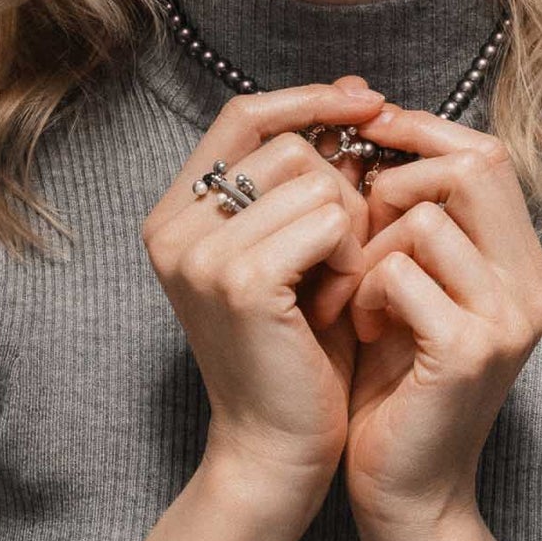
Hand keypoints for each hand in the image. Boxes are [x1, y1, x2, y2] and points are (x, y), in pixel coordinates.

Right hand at [141, 79, 380, 510]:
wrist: (278, 449)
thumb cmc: (298, 349)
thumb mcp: (300, 247)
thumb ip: (314, 176)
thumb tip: (358, 91)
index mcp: (174, 213)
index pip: (243, 114)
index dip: (307, 99)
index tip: (369, 101)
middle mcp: (171, 226)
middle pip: (286, 144)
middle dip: (338, 189)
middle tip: (342, 257)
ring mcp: (199, 253)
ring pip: (314, 179)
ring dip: (350, 228)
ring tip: (336, 287)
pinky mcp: (239, 280)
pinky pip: (329, 220)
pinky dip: (352, 256)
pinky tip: (340, 302)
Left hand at [318, 105, 541, 540]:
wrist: (405, 492)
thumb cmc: (391, 381)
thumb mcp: (402, 280)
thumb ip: (400, 211)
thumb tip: (364, 116)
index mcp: (520, 261)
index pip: (485, 153)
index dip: (420, 131)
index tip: (362, 136)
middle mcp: (531, 283)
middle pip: (471, 166)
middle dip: (393, 181)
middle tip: (354, 231)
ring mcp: (508, 317)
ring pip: (423, 218)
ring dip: (367, 250)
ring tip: (354, 296)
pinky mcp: (469, 350)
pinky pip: (400, 272)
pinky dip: (363, 292)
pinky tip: (360, 328)